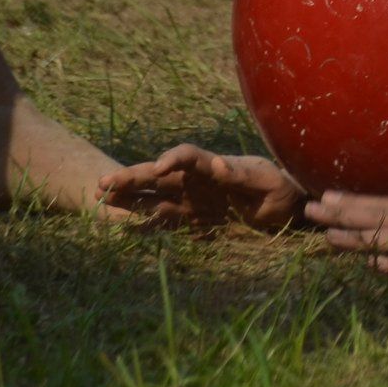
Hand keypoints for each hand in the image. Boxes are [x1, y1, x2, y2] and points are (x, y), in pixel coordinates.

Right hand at [99, 145, 306, 229]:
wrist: (285, 208)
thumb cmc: (278, 188)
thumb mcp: (265, 182)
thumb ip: (240, 176)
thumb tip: (217, 164)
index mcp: (214, 166)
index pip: (187, 156)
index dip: (171, 159)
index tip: (158, 168)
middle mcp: (196, 181)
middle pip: (159, 175)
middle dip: (131, 177)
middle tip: (103, 183)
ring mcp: (190, 201)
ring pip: (153, 196)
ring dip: (129, 198)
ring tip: (102, 198)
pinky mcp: (191, 220)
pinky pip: (163, 221)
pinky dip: (144, 224)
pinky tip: (125, 229)